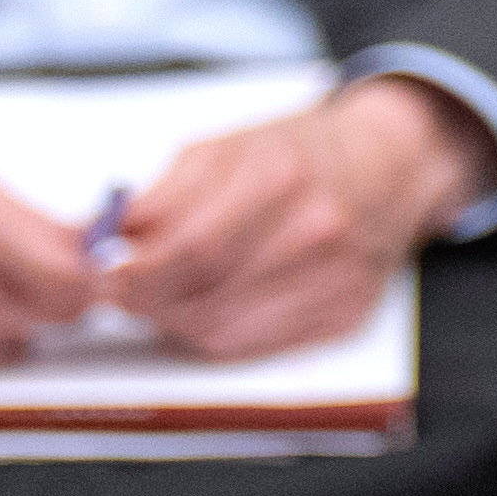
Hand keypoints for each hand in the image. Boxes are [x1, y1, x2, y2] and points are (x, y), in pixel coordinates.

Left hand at [104, 79, 490, 360]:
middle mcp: (316, 231)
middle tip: (125, 290)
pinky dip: (217, 334)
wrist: (391, 165)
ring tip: (165, 296)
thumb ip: (164, 194)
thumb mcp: (225, 148)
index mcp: (281, 177)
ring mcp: (336, 279)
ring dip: (176, 321)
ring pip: (222, 331)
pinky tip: (207, 308)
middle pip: (203, 296)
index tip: (105, 273)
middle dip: (147, 301)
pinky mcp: (346, 315)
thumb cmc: (300, 152)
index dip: (135, 272)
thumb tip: (105, 239)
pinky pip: (256, 347)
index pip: (189, 249)